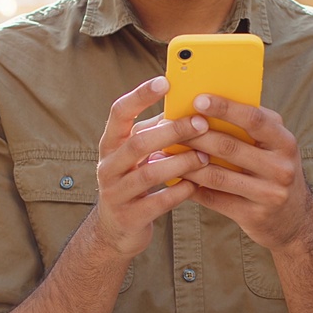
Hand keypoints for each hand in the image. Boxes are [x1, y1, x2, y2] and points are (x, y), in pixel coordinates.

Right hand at [93, 77, 208, 257]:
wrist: (116, 230)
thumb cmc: (134, 181)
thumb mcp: (137, 155)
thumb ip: (155, 132)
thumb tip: (189, 104)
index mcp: (110, 144)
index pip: (119, 112)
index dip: (140, 95)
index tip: (165, 81)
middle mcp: (108, 166)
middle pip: (138, 142)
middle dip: (172, 131)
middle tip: (201, 123)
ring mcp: (115, 193)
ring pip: (149, 173)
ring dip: (180, 163)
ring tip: (204, 157)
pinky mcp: (129, 217)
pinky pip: (157, 202)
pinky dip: (179, 192)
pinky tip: (196, 184)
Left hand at [182, 94, 312, 249]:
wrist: (295, 220)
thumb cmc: (273, 170)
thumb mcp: (273, 146)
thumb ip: (249, 126)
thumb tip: (204, 103)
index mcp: (284, 142)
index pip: (253, 119)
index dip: (224, 108)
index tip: (197, 99)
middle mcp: (281, 167)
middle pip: (229, 147)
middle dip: (195, 136)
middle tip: (168, 127)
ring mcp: (269, 194)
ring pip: (217, 175)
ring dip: (185, 163)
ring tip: (163, 154)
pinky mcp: (253, 216)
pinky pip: (214, 198)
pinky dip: (190, 187)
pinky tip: (174, 178)